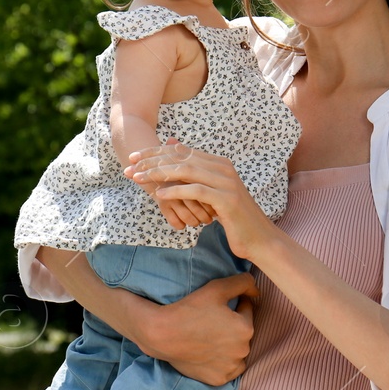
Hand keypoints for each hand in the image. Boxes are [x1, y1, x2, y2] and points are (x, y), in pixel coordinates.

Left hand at [124, 137, 273, 258]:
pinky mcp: (226, 199)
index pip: (181, 151)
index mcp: (219, 163)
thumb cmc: (233, 218)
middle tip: (130, 166)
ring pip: (186, 170)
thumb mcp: (212, 194)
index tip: (134, 158)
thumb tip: (174, 154)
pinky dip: (176, 191)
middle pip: (181, 158)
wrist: (258, 238)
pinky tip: (159, 194)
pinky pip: (196, 190)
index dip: (155, 153)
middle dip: (152, 161)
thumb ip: (196, 176)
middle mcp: (223, 168)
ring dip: (159, 173)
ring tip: (138, 178)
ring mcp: (226, 182)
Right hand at [140, 272, 257, 384]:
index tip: (218, 305)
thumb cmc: (190, 309)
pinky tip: (210, 354)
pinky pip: (228, 369)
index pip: (247, 310)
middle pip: (243, 332)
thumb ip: (243, 283)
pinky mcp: (219, 380)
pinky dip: (223, 363)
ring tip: (211, 337)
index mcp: (245, 328)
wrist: (163, 334)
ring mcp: (230, 367)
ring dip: (231, 345)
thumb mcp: (217, 288)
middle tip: (212, 321)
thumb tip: (256, 290)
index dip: (234, 304)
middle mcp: (243, 350)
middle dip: (233, 325)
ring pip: (238, 352)